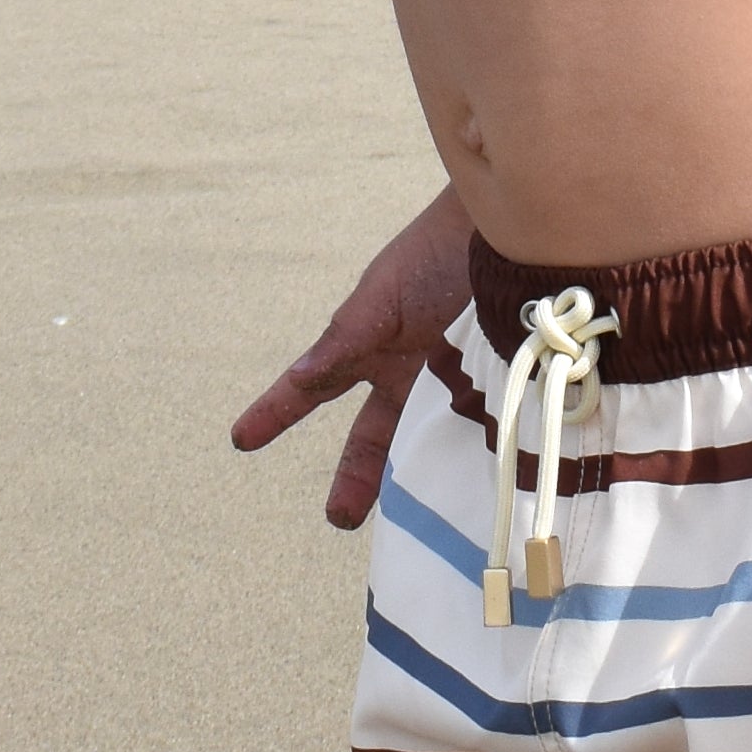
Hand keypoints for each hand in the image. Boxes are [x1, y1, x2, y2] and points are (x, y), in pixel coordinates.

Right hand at [230, 190, 474, 529]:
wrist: (510, 234)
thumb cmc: (436, 253)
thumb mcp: (385, 295)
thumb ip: (346, 340)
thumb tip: (301, 378)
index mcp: (367, 348)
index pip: (311, 389)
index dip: (275, 413)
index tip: (241, 439)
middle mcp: (403, 375)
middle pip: (372, 439)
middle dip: (356, 479)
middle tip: (339, 517)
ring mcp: (447, 387)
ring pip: (424, 447)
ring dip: (418, 480)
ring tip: (419, 516)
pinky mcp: (492, 394)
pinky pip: (477, 438)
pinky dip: (473, 463)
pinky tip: (472, 490)